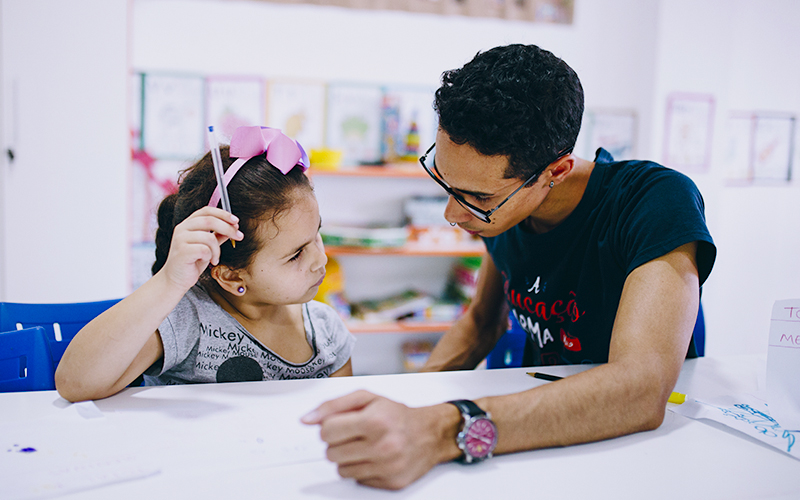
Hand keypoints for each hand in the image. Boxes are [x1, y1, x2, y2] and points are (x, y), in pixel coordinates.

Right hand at [161, 207, 241, 290]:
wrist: (176, 279)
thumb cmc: (192, 262)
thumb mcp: (208, 246)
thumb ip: (218, 235)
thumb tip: (234, 226)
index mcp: (188, 223)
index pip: (207, 210)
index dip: (223, 214)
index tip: (237, 221)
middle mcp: (182, 228)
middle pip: (210, 220)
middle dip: (228, 228)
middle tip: (240, 236)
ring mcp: (180, 239)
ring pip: (209, 237)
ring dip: (217, 250)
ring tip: (215, 259)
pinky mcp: (182, 251)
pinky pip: (205, 250)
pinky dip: (210, 256)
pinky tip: (207, 261)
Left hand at [301, 390, 459, 489]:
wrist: (430, 433)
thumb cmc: (396, 415)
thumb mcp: (366, 398)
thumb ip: (333, 406)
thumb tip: (306, 420)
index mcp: (374, 421)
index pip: (326, 431)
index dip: (330, 426)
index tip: (341, 424)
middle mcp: (382, 446)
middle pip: (331, 453)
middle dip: (338, 443)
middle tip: (354, 435)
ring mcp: (387, 467)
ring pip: (341, 470)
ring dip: (348, 458)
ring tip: (364, 446)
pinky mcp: (391, 483)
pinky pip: (358, 481)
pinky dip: (362, 469)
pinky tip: (374, 458)